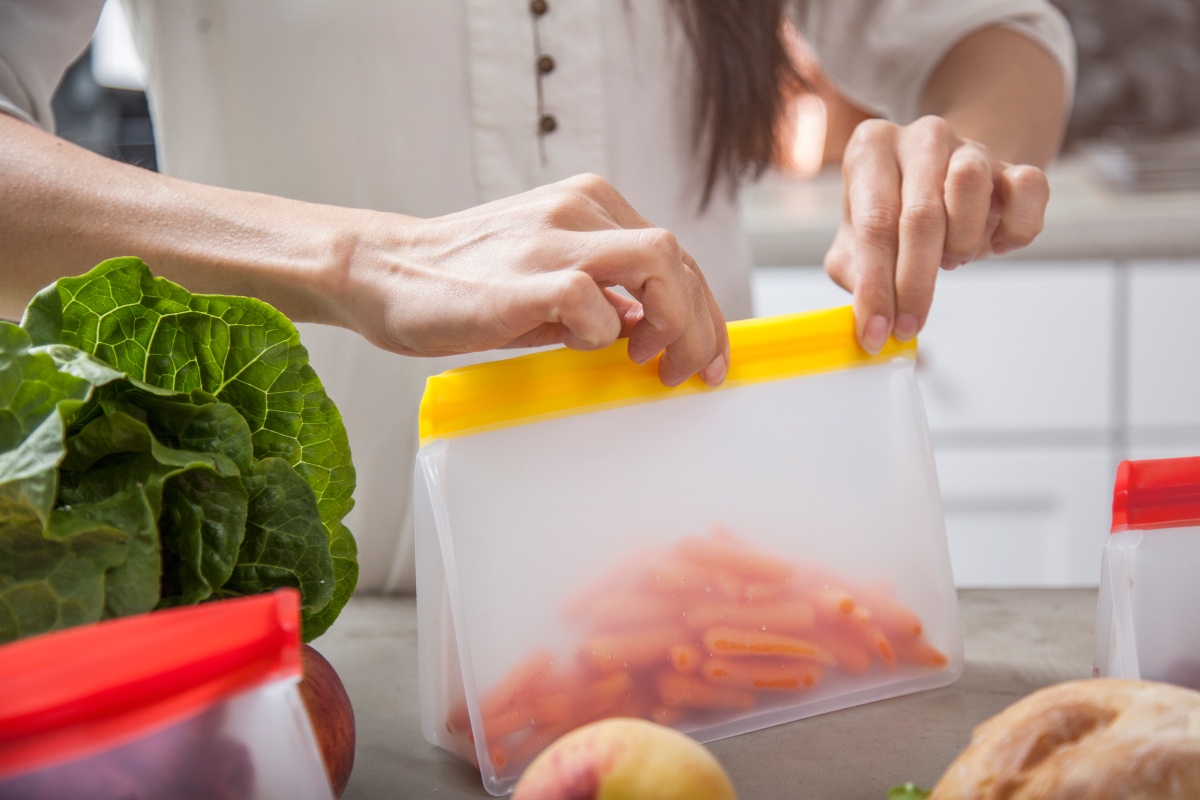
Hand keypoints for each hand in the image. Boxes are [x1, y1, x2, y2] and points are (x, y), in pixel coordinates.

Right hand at [337, 174, 729, 386]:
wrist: (383, 270)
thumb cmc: (462, 280)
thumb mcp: (545, 275)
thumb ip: (599, 292)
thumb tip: (645, 324)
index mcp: (587, 204)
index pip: (673, 255)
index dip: (702, 310)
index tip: (704, 356)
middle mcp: (577, 210)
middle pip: (677, 259)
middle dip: (700, 325)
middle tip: (688, 372)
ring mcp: (551, 241)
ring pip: (656, 263)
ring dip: (673, 324)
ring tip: (649, 362)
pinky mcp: (523, 280)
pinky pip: (592, 301)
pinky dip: (602, 332)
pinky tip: (581, 346)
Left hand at [824, 116, 1049, 353]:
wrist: (940, 184)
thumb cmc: (891, 214)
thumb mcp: (855, 242)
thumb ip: (854, 274)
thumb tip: (869, 317)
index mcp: (872, 148)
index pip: (873, 222)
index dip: (876, 286)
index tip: (876, 332)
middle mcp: (921, 138)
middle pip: (921, 215)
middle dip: (914, 284)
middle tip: (909, 326)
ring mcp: (971, 146)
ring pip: (971, 187)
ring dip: (960, 243)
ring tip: (949, 260)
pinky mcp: (1014, 164)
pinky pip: (1029, 190)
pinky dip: (1014, 229)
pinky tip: (994, 245)